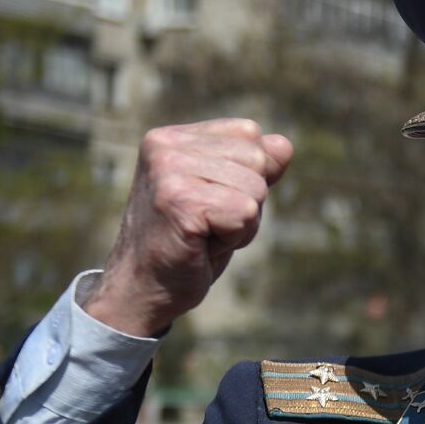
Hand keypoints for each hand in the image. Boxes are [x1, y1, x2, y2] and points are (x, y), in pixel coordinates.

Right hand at [86, 119, 292, 335]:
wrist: (140, 290)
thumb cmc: (185, 246)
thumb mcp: (224, 196)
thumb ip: (253, 168)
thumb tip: (284, 146)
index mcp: (172, 137)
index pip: (250, 133)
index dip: (247, 177)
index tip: (210, 204)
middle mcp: (166, 145)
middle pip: (258, 160)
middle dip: (246, 203)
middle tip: (207, 226)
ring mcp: (170, 171)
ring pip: (255, 189)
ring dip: (240, 225)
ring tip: (202, 236)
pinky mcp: (179, 201)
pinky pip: (245, 213)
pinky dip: (234, 239)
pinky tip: (200, 246)